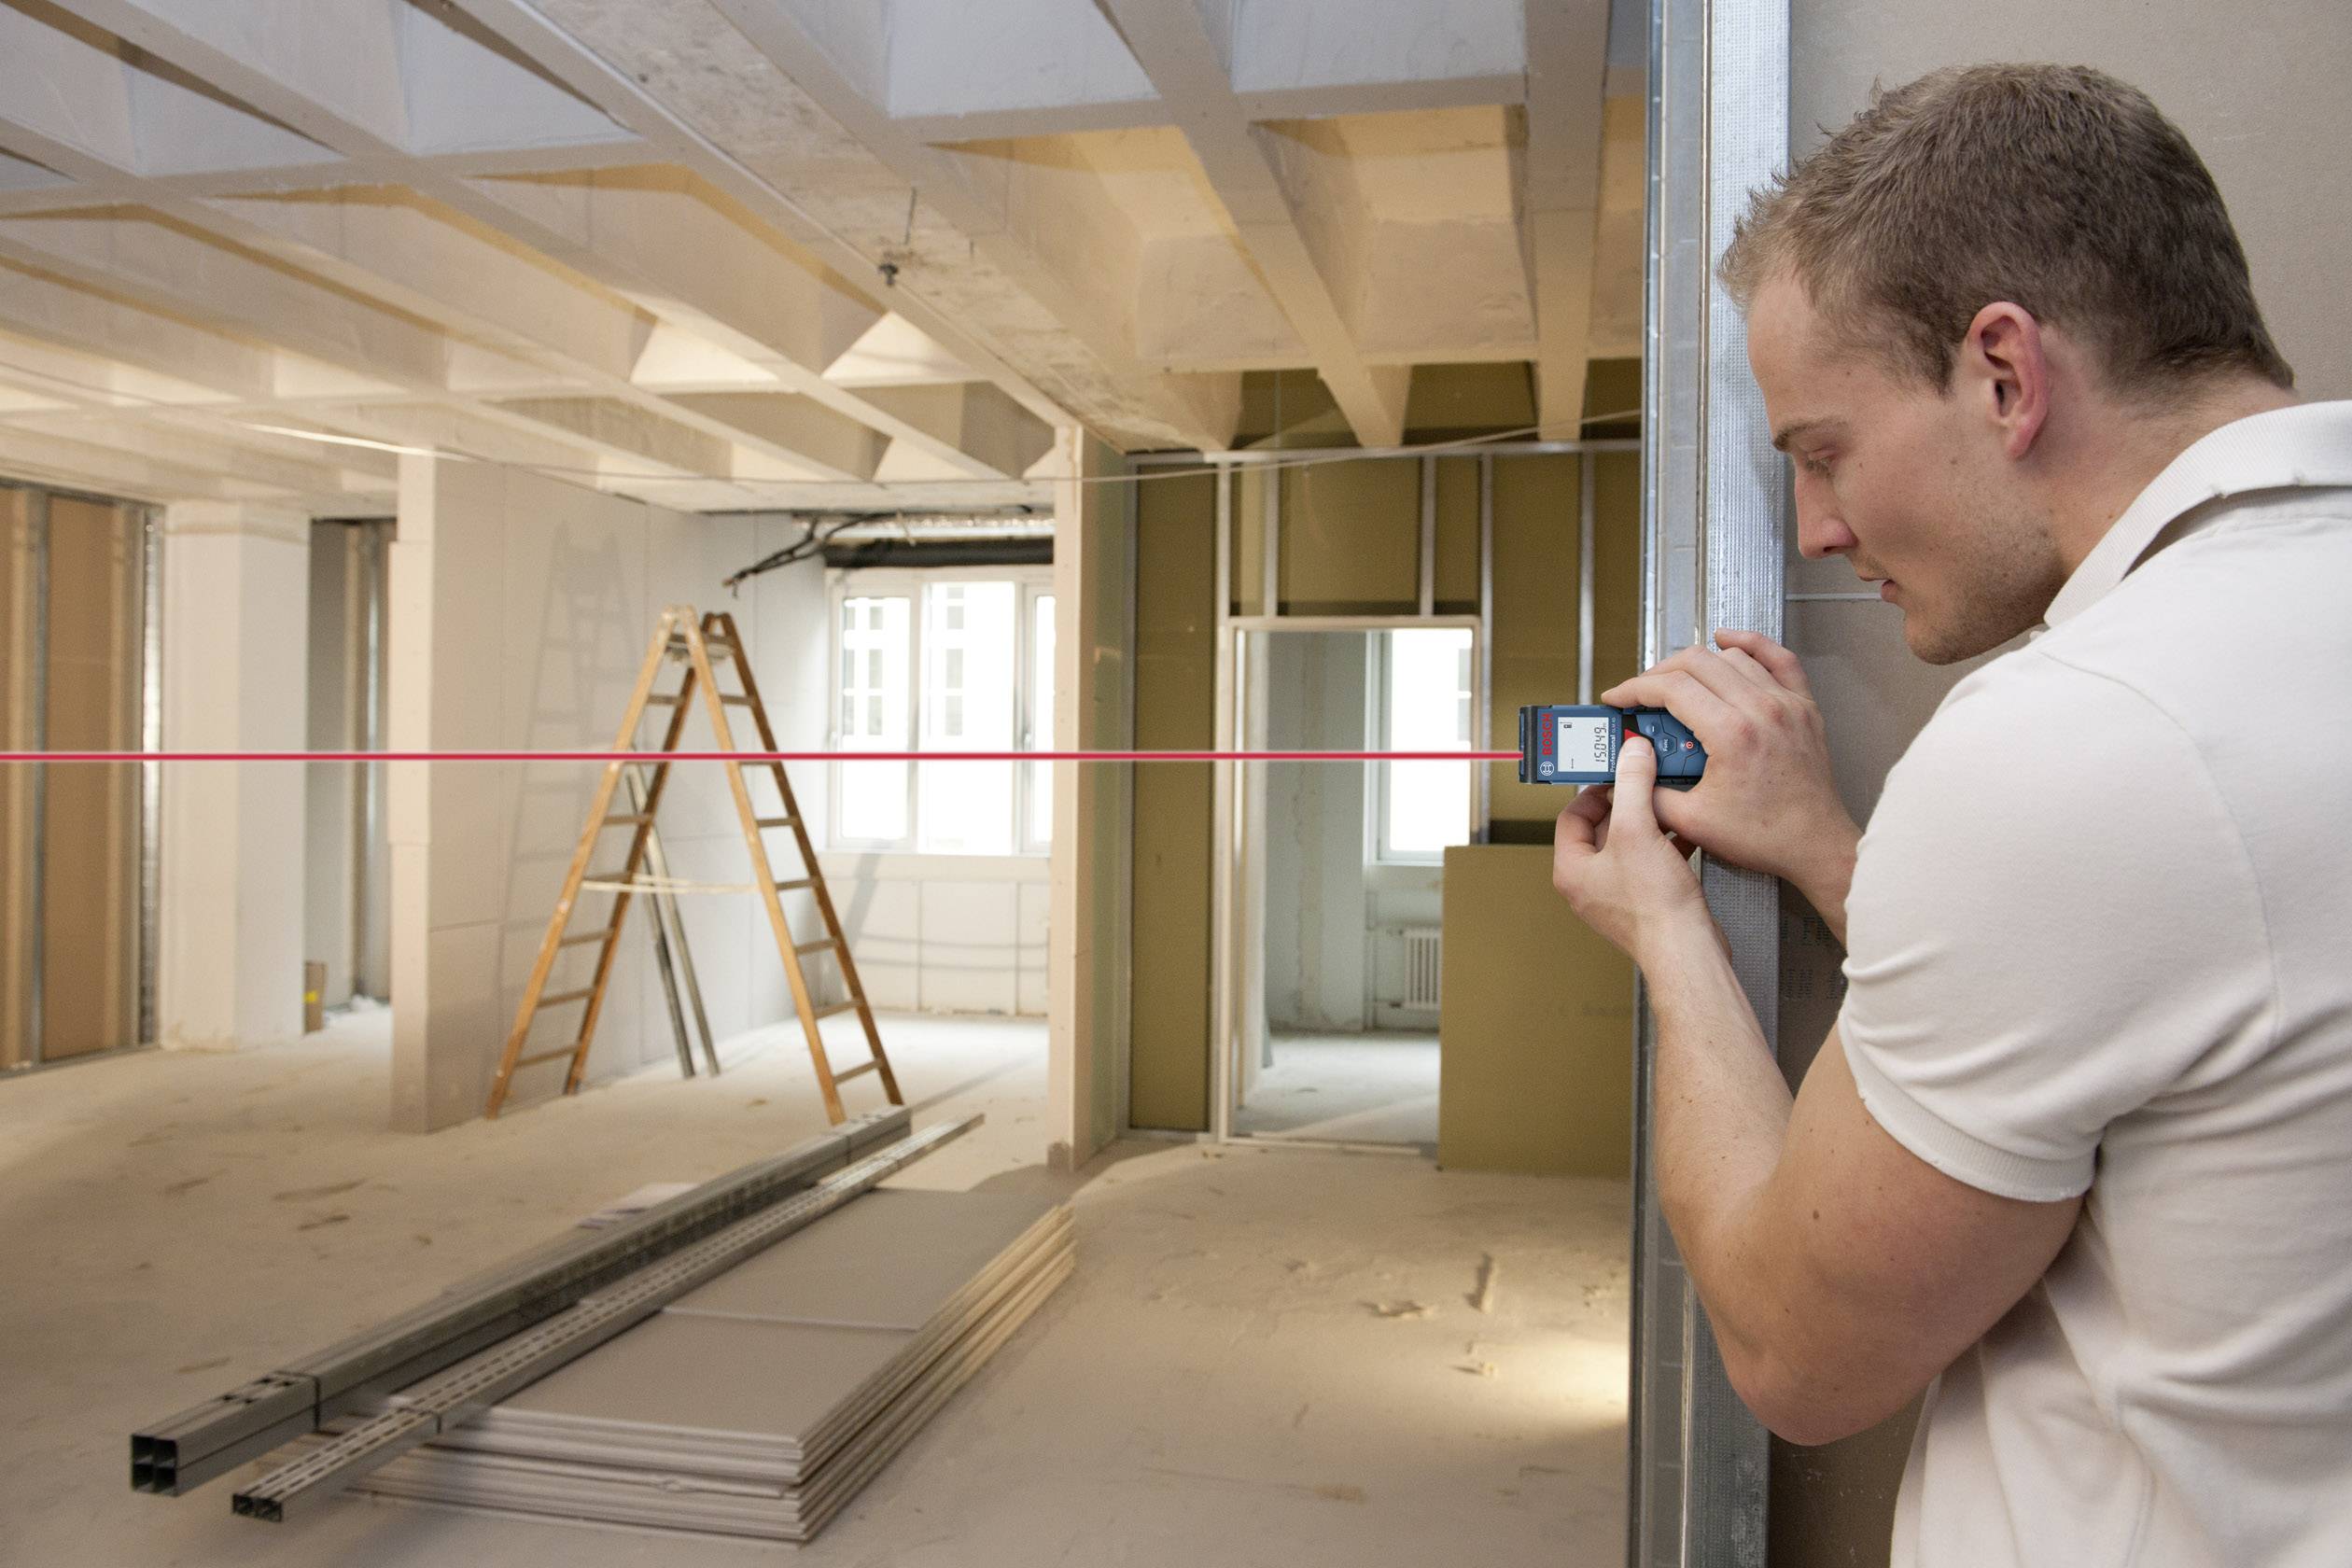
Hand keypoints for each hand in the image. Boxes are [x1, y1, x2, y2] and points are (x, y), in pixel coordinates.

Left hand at [1552, 735, 1712, 964]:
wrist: (1688, 951)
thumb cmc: (1654, 908)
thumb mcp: (1638, 831)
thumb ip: (1633, 785)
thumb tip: (1631, 754)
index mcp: (1572, 869)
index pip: (1571, 815)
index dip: (1594, 790)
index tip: (1616, 773)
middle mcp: (1589, 884)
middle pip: (1602, 828)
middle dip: (1628, 803)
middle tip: (1646, 783)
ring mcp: (1618, 895)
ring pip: (1630, 844)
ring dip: (1650, 821)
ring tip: (1668, 804)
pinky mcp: (1646, 902)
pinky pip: (1651, 862)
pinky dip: (1666, 843)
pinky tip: (1686, 833)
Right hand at [1602, 630, 1859, 926]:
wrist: (1814, 845)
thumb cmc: (1765, 836)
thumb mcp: (1691, 821)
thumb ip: (1648, 792)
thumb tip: (1628, 772)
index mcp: (1731, 733)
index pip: (1670, 688)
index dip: (1634, 688)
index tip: (1619, 697)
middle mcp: (1760, 709)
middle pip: (1696, 662)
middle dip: (1658, 673)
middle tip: (1642, 694)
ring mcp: (1785, 703)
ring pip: (1731, 657)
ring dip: (1697, 663)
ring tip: (1679, 682)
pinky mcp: (1802, 706)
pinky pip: (1778, 658)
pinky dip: (1751, 643)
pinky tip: (1728, 641)